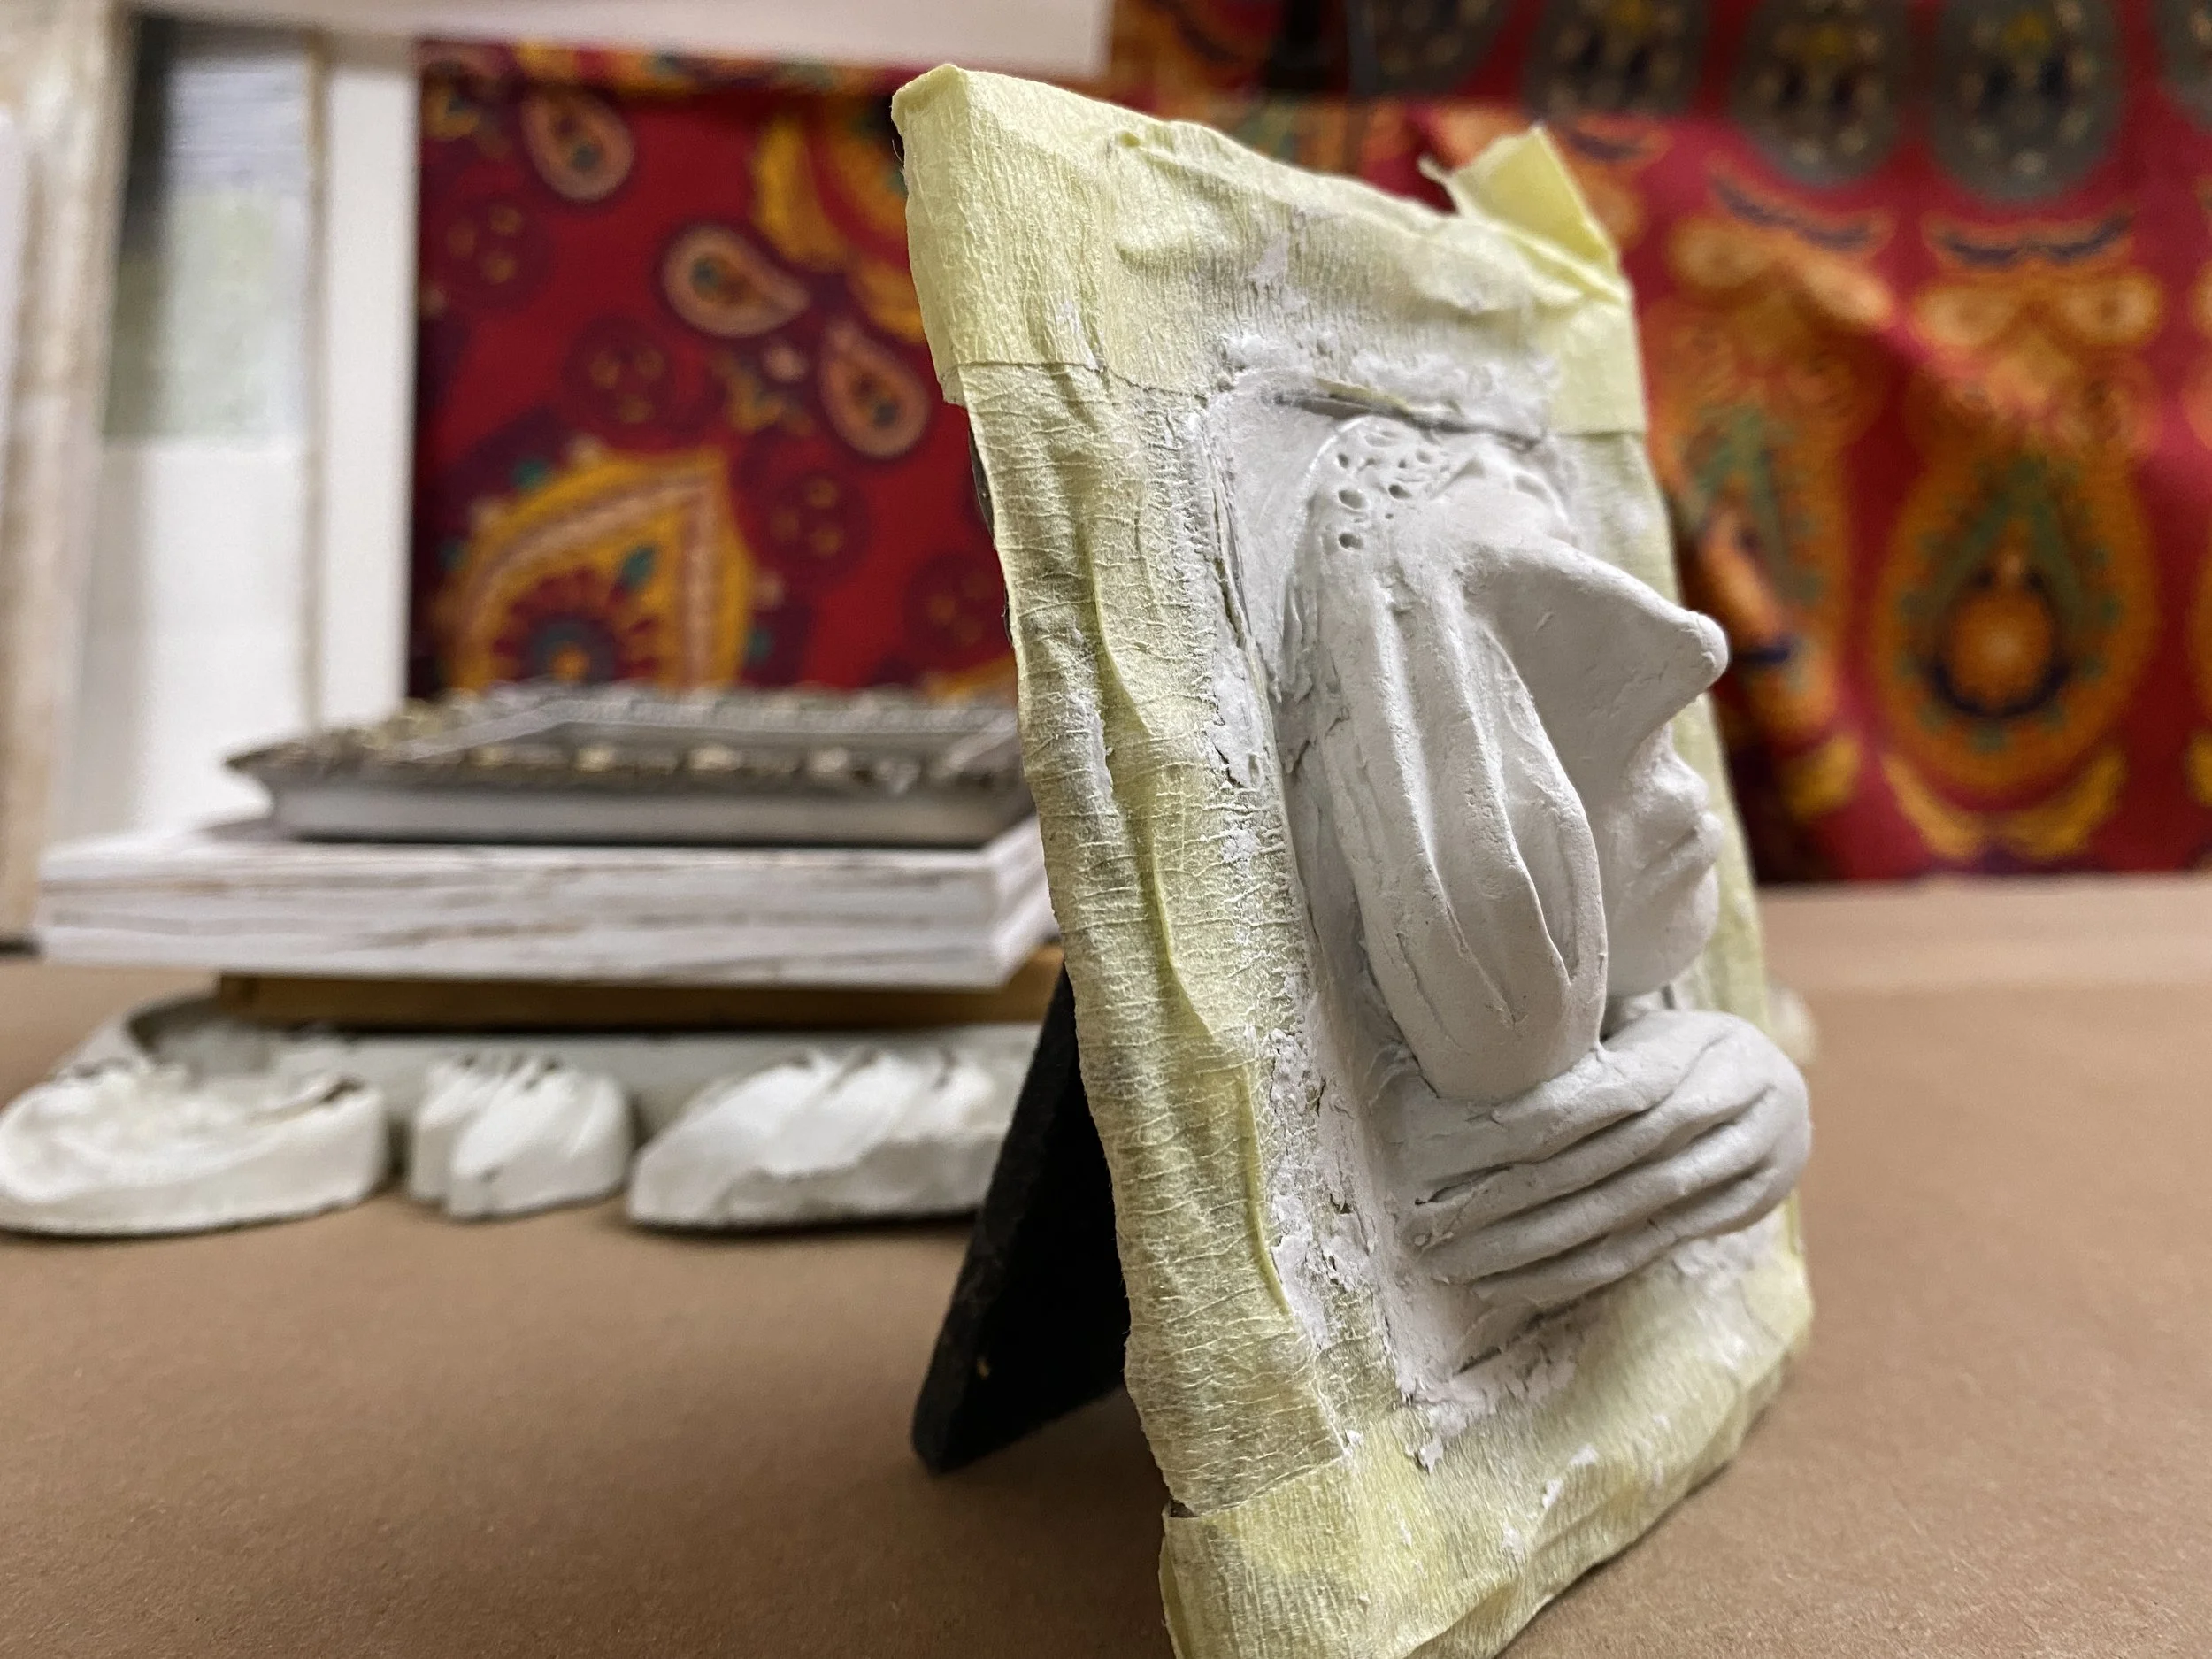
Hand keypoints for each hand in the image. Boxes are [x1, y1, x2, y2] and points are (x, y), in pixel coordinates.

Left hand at [1392, 1009, 1809, 1311]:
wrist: (1784, 1083)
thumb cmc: (1680, 1050)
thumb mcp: (1645, 1028)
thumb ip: (1587, 1049)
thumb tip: (1479, 1059)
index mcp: (1695, 1047)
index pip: (1601, 1093)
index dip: (1529, 1123)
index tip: (1454, 1149)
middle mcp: (1728, 1102)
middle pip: (1606, 1160)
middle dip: (1514, 1195)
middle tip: (1437, 1220)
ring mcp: (1747, 1159)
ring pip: (1625, 1211)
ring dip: (1538, 1244)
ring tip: (1465, 1263)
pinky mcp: (1747, 1210)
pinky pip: (1650, 1248)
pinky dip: (1582, 1268)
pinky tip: (1522, 1282)